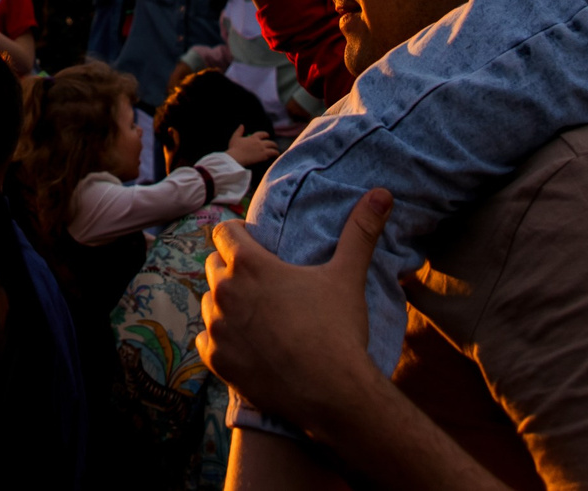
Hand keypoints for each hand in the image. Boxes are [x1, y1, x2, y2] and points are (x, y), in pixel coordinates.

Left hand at [200, 188, 390, 421]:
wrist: (332, 393)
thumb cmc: (337, 330)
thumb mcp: (347, 276)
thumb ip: (359, 231)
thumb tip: (382, 193)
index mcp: (249, 265)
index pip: (224, 231)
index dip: (241, 235)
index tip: (259, 245)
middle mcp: (225, 292)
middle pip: (215, 265)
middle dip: (233, 268)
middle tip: (264, 283)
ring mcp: (217, 328)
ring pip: (210, 302)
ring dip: (226, 303)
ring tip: (257, 314)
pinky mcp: (216, 360)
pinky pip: (206, 338)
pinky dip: (221, 338)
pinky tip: (246, 343)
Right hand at [227, 126, 279, 167]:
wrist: (236, 158)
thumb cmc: (234, 149)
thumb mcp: (235, 138)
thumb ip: (239, 131)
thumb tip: (242, 125)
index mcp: (253, 137)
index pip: (262, 134)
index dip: (265, 134)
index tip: (267, 136)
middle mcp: (259, 142)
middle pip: (269, 142)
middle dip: (273, 144)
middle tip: (274, 145)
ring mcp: (262, 149)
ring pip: (273, 148)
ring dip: (275, 149)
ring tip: (276, 152)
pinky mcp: (264, 156)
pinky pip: (272, 154)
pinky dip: (275, 154)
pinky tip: (276, 156)